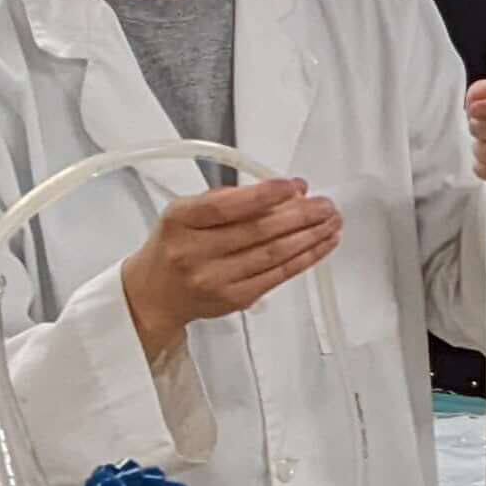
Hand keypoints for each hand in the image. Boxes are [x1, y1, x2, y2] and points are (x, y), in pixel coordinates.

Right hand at [122, 178, 340, 360]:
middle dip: (299, 215)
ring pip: (273, 254)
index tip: (293, 186)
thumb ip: (231, 199)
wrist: (155, 294)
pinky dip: (305, 258)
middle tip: (325, 204)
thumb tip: (288, 190)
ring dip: (309, 236)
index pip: (224, 207)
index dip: (264, 196)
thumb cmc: (176, 245)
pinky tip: (322, 244)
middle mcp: (195, 252)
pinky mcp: (235, 299)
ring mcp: (216, 279)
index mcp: (180, 221)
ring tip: (331, 222)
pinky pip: (278, 276)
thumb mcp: (186, 212)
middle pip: (257, 231)